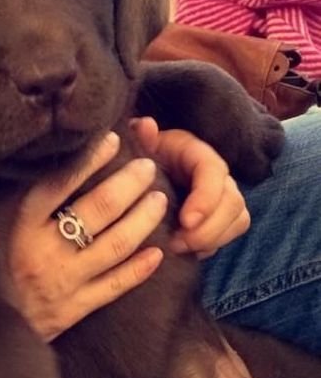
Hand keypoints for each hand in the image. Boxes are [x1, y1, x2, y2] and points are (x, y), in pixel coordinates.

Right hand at [8, 132, 167, 341]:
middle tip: (147, 167)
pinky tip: (158, 252)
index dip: (91, 159)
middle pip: (99, 210)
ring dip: (143, 219)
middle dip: (129, 184)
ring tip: (159, 199)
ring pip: (115, 245)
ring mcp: (63, 282)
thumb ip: (12, 197)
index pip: (61, 183)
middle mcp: (45, 251)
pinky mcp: (73, 309)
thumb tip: (41, 160)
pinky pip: (115, 287)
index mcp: (19, 224)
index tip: (112, 139)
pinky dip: (139, 269)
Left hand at [132, 117, 250, 258]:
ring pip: (238, 219)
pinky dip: (213, 246)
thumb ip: (142, 138)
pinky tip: (188, 252)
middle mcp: (216, 175)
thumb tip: (145, 125)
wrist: (144, 178)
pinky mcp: (220, 218)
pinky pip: (231, 235)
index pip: (214, 172)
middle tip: (178, 243)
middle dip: (209, 228)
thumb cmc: (141, 161)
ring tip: (180, 248)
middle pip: (233, 201)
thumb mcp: (139, 149)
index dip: (205, 198)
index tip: (185, 221)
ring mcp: (222, 198)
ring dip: (212, 239)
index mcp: (196, 154)